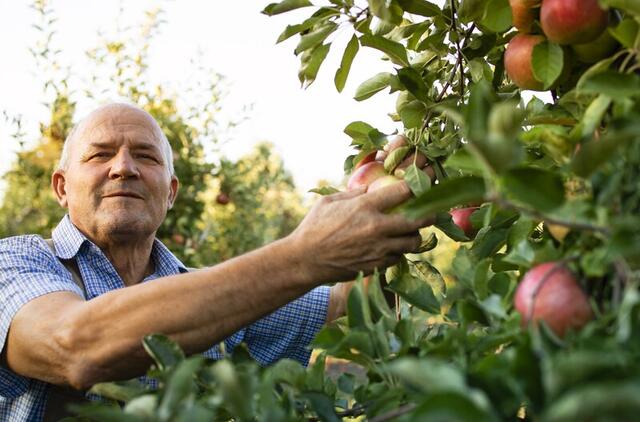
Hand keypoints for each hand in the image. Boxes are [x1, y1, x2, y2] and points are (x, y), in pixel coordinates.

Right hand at [289, 181, 433, 284]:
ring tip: (410, 231)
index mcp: (365, 206)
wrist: (305, 260)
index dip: (419, 185)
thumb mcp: (331, 201)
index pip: (404, 191)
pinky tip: (392, 246)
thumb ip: (355, 194)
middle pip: (418, 219)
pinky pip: (399, 257)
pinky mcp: (377, 265)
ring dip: (414, 235)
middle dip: (429, 213)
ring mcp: (379, 248)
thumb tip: (373, 188)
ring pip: (413, 241)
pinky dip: (399, 251)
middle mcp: (376, 227)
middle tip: (431, 210)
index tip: (425, 182)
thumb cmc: (314, 227)